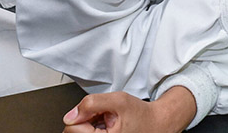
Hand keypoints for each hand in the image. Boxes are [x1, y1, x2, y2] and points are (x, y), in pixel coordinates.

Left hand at [62, 87, 194, 132]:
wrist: (156, 123)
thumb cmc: (141, 115)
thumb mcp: (119, 100)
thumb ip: (93, 103)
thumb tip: (72, 114)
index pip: (71, 128)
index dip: (83, 114)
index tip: (98, 111)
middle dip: (85, 120)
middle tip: (104, 115)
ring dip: (89, 124)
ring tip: (106, 120)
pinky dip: (94, 128)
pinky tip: (106, 125)